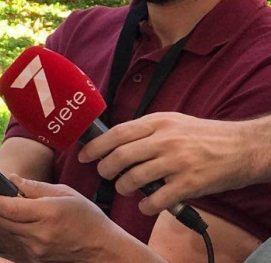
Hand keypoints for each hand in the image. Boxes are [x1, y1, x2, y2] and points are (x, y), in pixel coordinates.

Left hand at [0, 175, 151, 262]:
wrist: (102, 249)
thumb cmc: (87, 217)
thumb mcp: (64, 193)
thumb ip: (34, 187)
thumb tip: (12, 179)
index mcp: (47, 213)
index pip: (6, 207)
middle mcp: (39, 234)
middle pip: (2, 219)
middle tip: (0, 196)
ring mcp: (36, 249)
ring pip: (8, 230)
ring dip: (7, 218)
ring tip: (23, 210)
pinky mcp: (36, 258)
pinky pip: (17, 240)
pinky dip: (18, 230)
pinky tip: (31, 224)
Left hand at [78, 112, 270, 215]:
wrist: (243, 147)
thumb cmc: (204, 135)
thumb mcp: (173, 122)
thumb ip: (146, 130)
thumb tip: (115, 141)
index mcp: (158, 123)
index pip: (117, 134)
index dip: (96, 146)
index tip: (84, 156)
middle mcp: (165, 140)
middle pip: (121, 156)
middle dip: (105, 169)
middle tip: (105, 174)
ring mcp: (177, 162)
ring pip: (135, 178)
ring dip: (123, 187)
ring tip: (125, 189)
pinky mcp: (190, 184)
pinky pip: (157, 199)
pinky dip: (146, 206)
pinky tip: (146, 206)